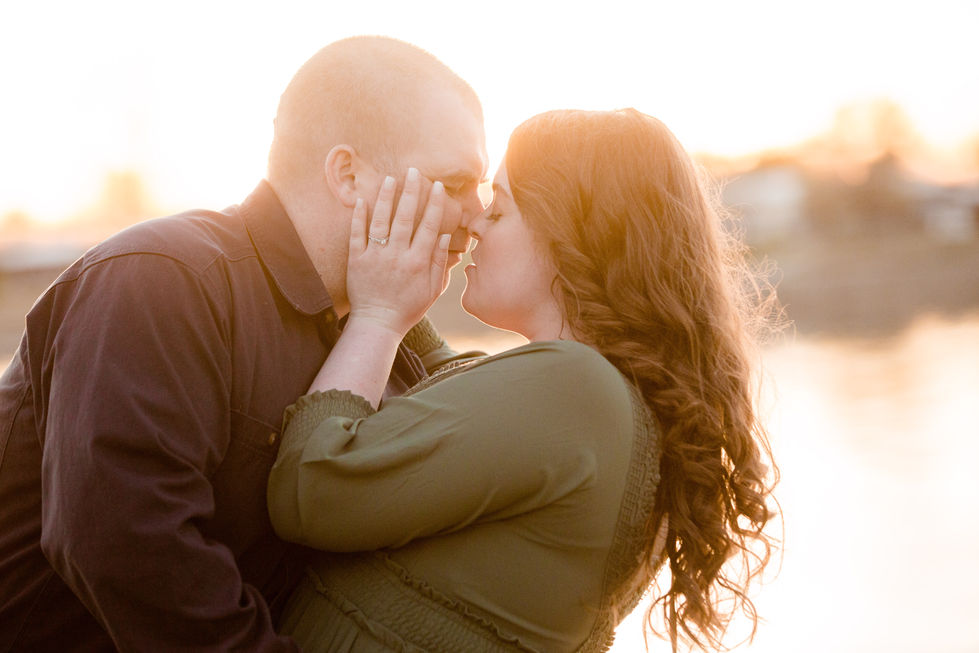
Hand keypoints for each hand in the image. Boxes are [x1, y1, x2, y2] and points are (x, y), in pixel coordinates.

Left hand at [346, 168, 449, 337]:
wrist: (378, 323)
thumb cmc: (408, 308)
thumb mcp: (432, 290)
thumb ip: (439, 263)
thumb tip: (442, 236)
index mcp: (418, 262)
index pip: (428, 226)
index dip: (433, 204)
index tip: (437, 186)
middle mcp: (397, 256)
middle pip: (406, 218)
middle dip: (411, 192)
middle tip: (414, 171)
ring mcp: (376, 257)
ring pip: (381, 221)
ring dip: (386, 198)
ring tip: (390, 179)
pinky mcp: (357, 261)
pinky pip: (357, 235)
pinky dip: (359, 217)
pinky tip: (362, 199)